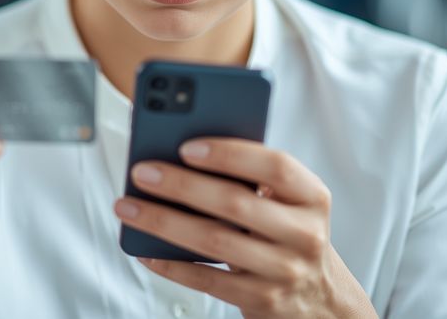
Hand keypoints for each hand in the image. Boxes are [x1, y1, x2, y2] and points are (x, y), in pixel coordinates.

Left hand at [114, 138, 376, 318]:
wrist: (317, 297)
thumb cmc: (286, 231)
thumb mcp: (287, 201)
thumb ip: (250, 177)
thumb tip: (181, 155)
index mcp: (312, 196)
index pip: (275, 167)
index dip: (230, 154)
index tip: (186, 146)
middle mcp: (304, 234)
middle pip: (235, 203)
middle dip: (181, 185)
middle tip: (141, 172)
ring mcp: (284, 270)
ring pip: (214, 242)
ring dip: (164, 222)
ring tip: (128, 206)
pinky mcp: (262, 299)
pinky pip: (208, 280)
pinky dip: (172, 264)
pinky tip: (145, 250)